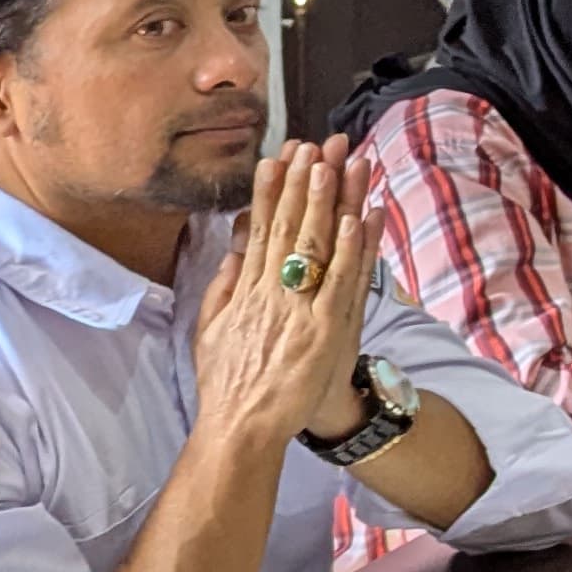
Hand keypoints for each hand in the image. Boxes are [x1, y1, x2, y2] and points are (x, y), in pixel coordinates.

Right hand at [195, 141, 375, 448]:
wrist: (242, 428)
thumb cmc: (230, 383)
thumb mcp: (210, 330)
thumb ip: (223, 288)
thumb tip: (234, 250)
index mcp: (245, 290)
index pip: (261, 228)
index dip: (272, 190)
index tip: (280, 155)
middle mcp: (271, 293)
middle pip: (291, 227)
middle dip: (305, 182)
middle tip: (317, 143)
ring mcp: (300, 309)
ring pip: (319, 245)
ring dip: (332, 201)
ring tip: (342, 162)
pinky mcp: (327, 329)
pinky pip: (343, 281)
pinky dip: (352, 248)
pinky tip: (360, 217)